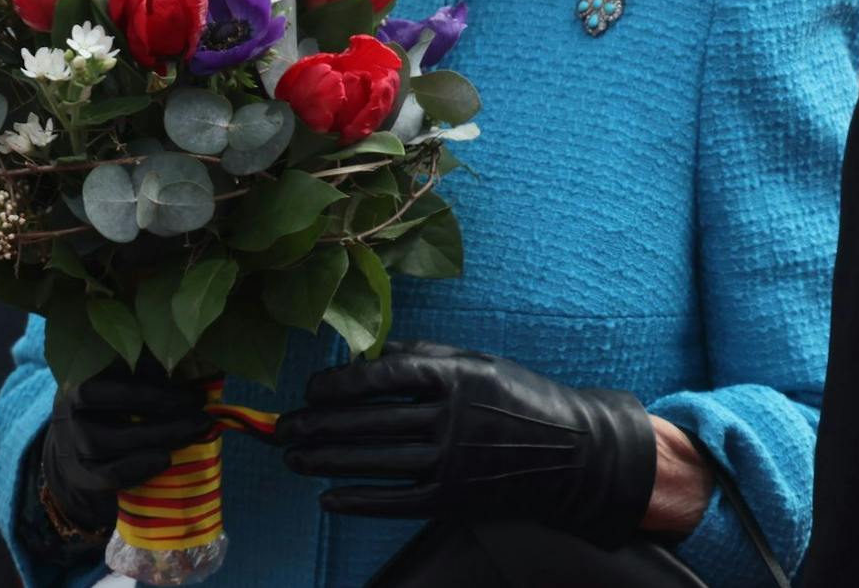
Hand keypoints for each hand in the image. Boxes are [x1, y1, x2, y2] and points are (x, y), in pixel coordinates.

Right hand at [40, 369, 213, 531]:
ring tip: (193, 434)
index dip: (153, 382)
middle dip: (161, 405)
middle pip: (108, 401)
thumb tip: (204, 371)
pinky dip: (136, 469)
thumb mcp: (133, 385)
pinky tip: (166, 460)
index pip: (114, 370)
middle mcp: (68, 407)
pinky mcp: (76, 473)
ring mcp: (68, 441)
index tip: (195, 393)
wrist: (86, 451)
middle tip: (203, 415)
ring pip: (102, 441)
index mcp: (86, 375)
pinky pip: (102, 475)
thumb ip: (158, 375)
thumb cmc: (121, 408)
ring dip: (154, 437)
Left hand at [277, 340, 657, 547]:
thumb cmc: (523, 400)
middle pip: (369, 421)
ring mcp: (452, 461)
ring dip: (326, 461)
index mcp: (458, 377)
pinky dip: (357, 500)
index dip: (340, 383)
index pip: (383, 377)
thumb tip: (371, 356)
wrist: (573, 453)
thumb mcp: (482, 364)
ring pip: (374, 461)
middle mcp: (453, 418)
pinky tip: (328, 497)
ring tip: (294, 458)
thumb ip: (427, 358)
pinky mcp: (452, 498)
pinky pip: (393, 501)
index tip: (312, 388)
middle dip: (319, 425)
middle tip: (285, 428)